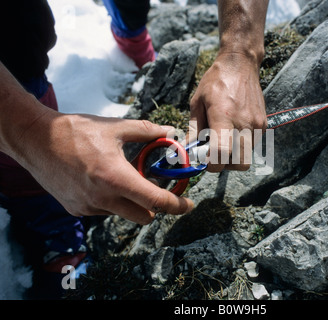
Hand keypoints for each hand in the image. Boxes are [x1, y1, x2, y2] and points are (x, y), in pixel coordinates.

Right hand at [16, 110, 193, 224]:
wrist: (36, 140)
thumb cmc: (76, 132)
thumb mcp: (115, 127)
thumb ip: (148, 131)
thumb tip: (170, 132)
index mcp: (116, 178)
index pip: (156, 201)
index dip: (177, 206)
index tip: (188, 205)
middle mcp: (103, 198)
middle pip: (144, 216)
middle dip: (155, 206)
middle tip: (155, 188)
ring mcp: (88, 207)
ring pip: (123, 213)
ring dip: (131, 201)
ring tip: (120, 176)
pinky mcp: (76, 209)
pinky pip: (104, 210)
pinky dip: (111, 200)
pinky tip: (100, 180)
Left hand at [189, 52, 266, 171]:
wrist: (240, 64)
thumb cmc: (216, 81)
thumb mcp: (198, 102)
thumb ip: (194, 129)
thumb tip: (188, 150)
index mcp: (224, 117)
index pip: (222, 154)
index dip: (212, 164)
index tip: (205, 159)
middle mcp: (244, 123)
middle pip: (238, 164)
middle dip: (225, 164)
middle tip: (214, 153)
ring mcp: (256, 125)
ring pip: (247, 158)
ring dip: (234, 157)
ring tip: (224, 142)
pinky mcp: (263, 125)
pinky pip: (252, 146)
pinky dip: (241, 146)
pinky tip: (233, 132)